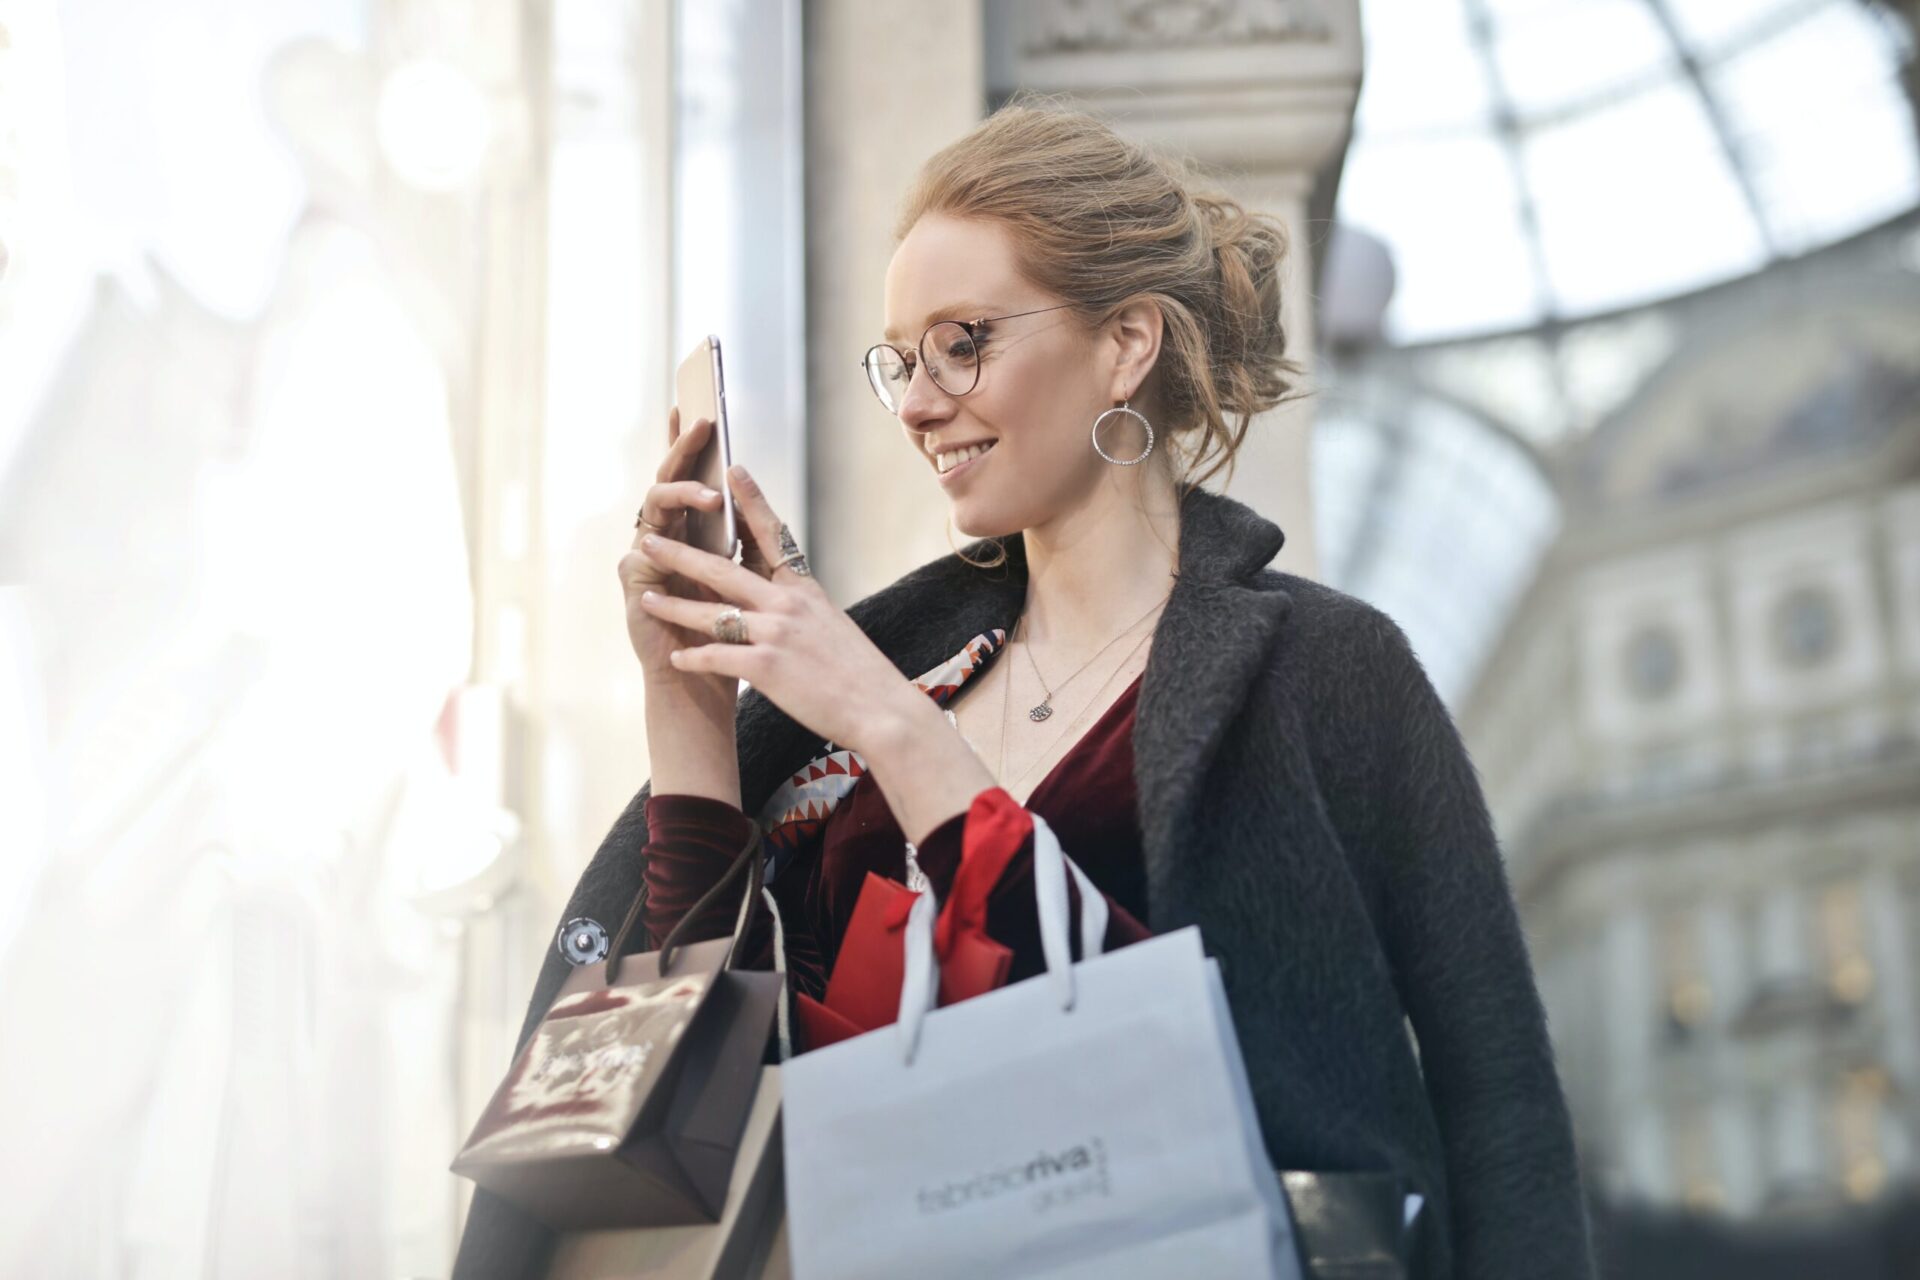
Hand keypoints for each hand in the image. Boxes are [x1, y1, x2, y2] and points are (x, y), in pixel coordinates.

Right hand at [619, 406, 730, 679]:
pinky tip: (676, 536)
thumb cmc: (728, 630)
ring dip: (682, 493)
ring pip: (655, 506)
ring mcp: (645, 557)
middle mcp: (663, 537)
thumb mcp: (745, 573)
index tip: (700, 404)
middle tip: (704, 422)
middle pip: (669, 479)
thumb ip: (744, 532)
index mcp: (690, 531)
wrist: (704, 682)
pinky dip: (663, 543)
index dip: (689, 442)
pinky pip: (643, 551)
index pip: (689, 476)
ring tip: (712, 495)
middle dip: (684, 449)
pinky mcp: (635, 584)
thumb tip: (751, 485)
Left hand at [634, 463, 922, 753]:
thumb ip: (802, 607)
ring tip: (646, 599)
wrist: (880, 708)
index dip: (751, 501)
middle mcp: (787, 603)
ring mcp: (776, 633)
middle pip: (722, 571)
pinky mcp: (766, 668)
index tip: (732, 469)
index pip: (772, 535)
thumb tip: (784, 599)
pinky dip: (693, 658)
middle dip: (681, 554)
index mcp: (805, 589)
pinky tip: (676, 659)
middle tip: (650, 539)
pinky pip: (717, 657)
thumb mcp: (832, 624)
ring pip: (711, 613)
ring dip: (674, 607)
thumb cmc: (860, 672)